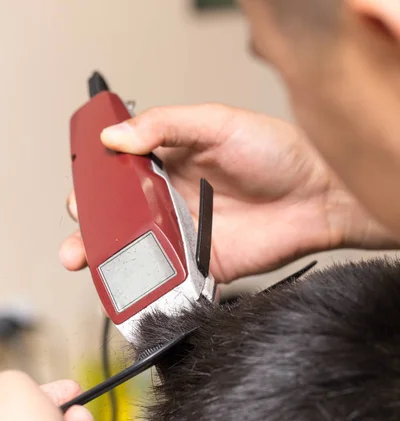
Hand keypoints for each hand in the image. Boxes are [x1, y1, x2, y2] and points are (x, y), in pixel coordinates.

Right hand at [60, 104, 399, 283]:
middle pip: (119, 216)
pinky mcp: (202, 263)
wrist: (318, 197)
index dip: (94, 182)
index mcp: (168, 161)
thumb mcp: (218, 122)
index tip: (81, 191)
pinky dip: (146, 286)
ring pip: (135, 249)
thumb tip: (115, 137)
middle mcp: (171, 198)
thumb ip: (166, 125)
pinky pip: (167, 277)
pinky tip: (130, 287)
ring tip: (87, 262)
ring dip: (108, 259)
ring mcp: (184, 233)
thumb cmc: (276, 152)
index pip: (118, 172)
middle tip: (81, 235)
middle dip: (91, 228)